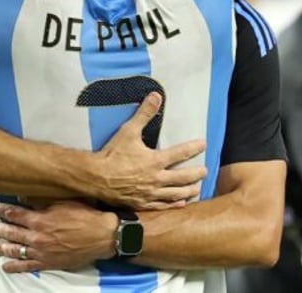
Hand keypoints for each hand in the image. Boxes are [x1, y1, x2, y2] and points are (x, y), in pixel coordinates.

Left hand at [0, 200, 116, 272]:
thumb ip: (40, 199)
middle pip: (11, 232)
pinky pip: (27, 266)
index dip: (0, 210)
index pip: (13, 214)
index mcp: (39, 219)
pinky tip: (5, 265)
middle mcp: (36, 236)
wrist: (102, 236)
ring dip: (2, 247)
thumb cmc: (85, 215)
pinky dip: (14, 266)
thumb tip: (21, 196)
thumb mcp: (63, 201)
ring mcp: (41, 251)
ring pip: (15, 250)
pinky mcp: (48, 263)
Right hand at [90, 92, 206, 209]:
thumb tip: (156, 97)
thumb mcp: (128, 130)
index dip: (194, 148)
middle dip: (196, 174)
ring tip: (197, 189)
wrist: (96, 177)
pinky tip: (180, 204)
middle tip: (206, 171)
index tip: (204, 145)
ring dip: (188, 191)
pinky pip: (162, 205)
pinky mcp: (142, 203)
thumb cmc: (112, 154)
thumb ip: (144, 114)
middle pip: (183, 177)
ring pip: (175, 194)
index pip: (181, 153)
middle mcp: (156, 178)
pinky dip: (173, 205)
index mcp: (155, 160)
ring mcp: (150, 193)